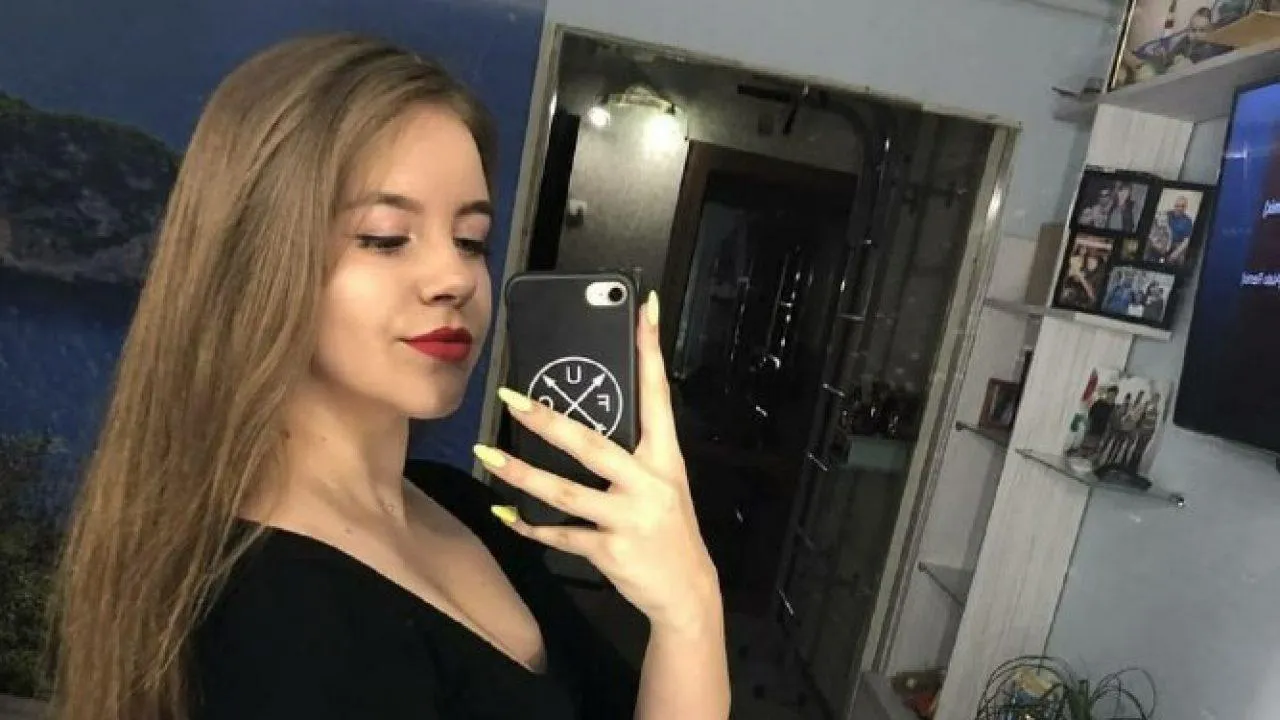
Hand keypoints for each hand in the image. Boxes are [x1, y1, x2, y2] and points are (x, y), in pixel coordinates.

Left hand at [474, 292, 720, 632]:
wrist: (687, 592)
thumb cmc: (667, 528)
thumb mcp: (662, 483)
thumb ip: (631, 453)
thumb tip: (585, 417)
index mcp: (664, 458)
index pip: (657, 393)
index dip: (649, 350)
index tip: (641, 309)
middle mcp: (648, 484)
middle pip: (592, 446)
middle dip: (548, 421)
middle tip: (510, 398)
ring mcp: (629, 519)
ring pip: (566, 493)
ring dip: (522, 474)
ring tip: (487, 455)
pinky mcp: (611, 551)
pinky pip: (561, 535)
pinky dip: (530, 526)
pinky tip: (505, 514)